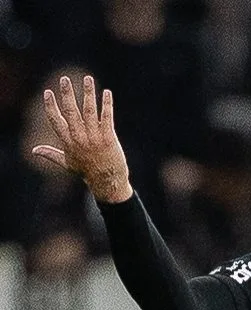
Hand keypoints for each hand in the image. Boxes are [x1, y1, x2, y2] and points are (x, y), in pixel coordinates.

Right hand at [32, 75, 132, 202]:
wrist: (107, 181)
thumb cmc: (86, 171)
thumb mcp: (66, 163)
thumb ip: (50, 153)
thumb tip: (34, 151)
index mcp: (67, 141)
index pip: (55, 120)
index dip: (50, 106)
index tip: (47, 92)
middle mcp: (79, 137)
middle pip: (71, 112)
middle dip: (67, 94)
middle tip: (64, 79)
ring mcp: (94, 137)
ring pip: (89, 111)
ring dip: (88, 93)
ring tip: (88, 78)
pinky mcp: (108, 137)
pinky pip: (107, 117)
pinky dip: (106, 104)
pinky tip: (106, 92)